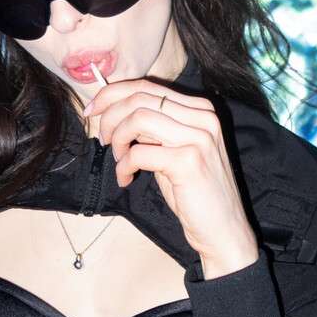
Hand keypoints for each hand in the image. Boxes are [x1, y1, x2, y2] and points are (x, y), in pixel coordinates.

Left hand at [87, 80, 259, 279]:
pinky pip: (139, 152)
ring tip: (118, 160)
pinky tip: (127, 179)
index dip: (112, 94)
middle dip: (109, 116)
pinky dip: (123, 165)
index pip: (147, 86)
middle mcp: (203, 117)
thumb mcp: (175, 150)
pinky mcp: (189, 161)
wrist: (223, 229)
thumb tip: (114, 112)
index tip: (93, 110)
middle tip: (103, 140)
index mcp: (200, 109)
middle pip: (139, 98)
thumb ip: (154, 129)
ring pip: (137, 118)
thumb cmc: (194, 192)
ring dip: (118, 140)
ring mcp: (199, 137)